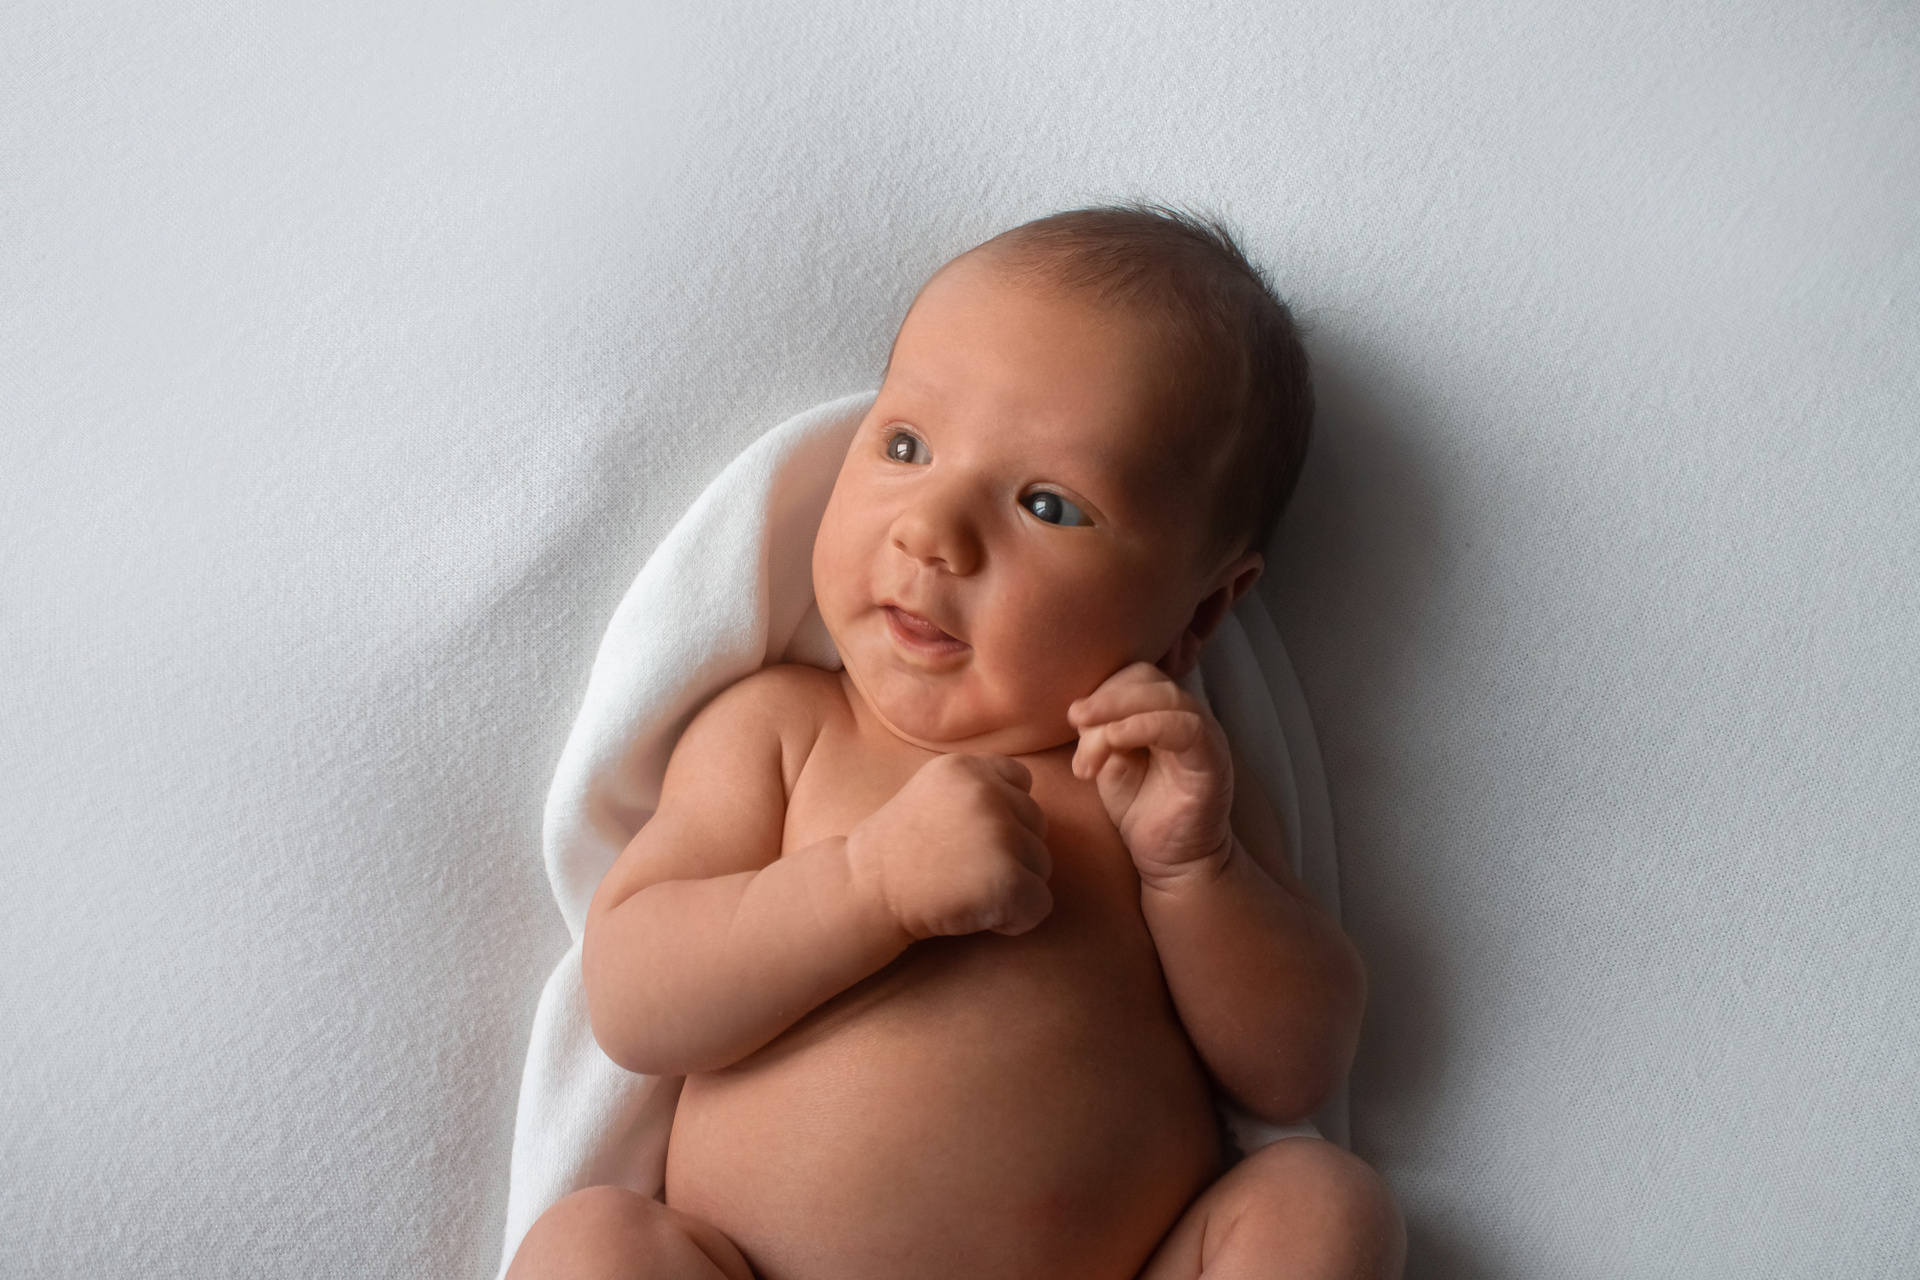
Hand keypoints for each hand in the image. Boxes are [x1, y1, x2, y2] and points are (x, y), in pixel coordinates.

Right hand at [845, 754, 1053, 939]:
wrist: (864, 893)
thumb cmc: (900, 851)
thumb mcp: (933, 791)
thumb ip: (979, 787)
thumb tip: (1030, 810)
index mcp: (968, 768)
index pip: (1022, 784)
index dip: (1004, 816)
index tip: (967, 838)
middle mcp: (987, 794)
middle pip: (1036, 826)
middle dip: (1011, 853)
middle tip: (961, 870)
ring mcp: (999, 836)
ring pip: (1041, 865)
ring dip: (1012, 885)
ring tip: (965, 889)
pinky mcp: (1008, 880)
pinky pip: (1039, 904)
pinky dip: (1015, 920)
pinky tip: (976, 914)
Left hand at [1070, 662, 1234, 888]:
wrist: (1172, 860)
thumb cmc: (1140, 810)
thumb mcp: (1110, 763)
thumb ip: (1101, 734)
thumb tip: (1081, 713)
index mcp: (1163, 712)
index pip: (1134, 676)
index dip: (1102, 689)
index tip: (1074, 718)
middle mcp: (1188, 716)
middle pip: (1147, 678)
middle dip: (1105, 697)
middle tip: (1074, 720)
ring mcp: (1205, 736)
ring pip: (1165, 697)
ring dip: (1116, 712)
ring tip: (1088, 745)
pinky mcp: (1212, 762)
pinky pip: (1185, 728)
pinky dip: (1144, 727)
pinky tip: (1114, 743)